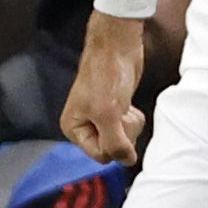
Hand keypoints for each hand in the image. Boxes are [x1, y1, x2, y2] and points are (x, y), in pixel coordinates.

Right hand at [62, 9, 149, 164]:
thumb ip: (115, 143)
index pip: (100, 155)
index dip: (114, 144)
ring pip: (122, 140)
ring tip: (124, 106)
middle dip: (122, 134)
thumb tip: (127, 161)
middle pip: (111, 149)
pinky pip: (129, 127)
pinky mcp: (115, 110)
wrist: (117, 47)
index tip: (116, 124)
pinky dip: (134, 118)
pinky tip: (128, 104)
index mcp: (74, 128)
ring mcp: (101, 118)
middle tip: (120, 113)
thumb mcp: (107, 115)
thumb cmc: (105, 74)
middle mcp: (85, 125)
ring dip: (130, 126)